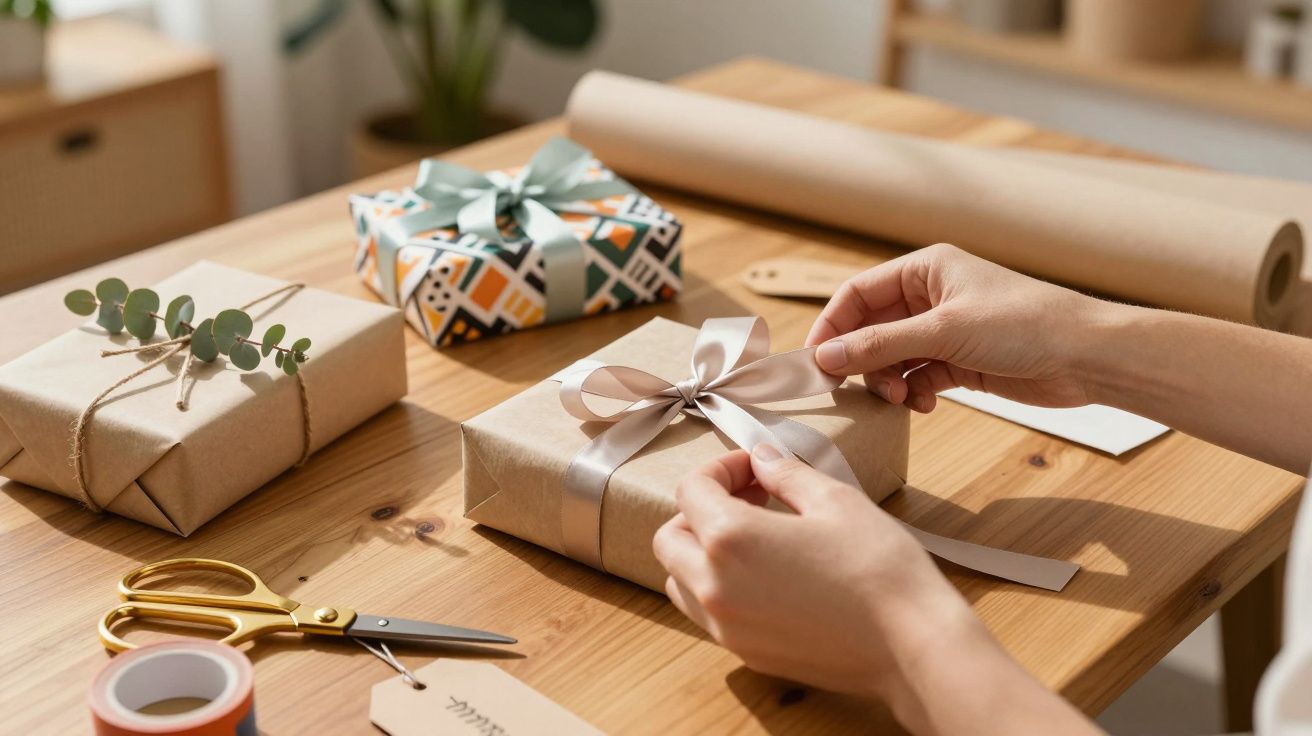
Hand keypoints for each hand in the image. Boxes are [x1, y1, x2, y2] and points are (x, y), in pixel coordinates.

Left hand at [654, 447, 1105, 735]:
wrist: (912, 645)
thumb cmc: (881, 571)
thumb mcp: (835, 500)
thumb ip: (786, 474)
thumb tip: (762, 457)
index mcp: (730, 539)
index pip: (691, 490)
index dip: (721, 468)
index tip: (752, 467)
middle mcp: (715, 586)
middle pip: (670, 537)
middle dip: (700, 509)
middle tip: (748, 496)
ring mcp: (727, 626)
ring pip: (680, 580)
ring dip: (700, 551)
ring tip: (752, 536)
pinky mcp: (746, 653)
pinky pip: (707, 614)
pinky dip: (717, 587)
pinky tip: (764, 574)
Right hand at [806, 244, 1106, 411]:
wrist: (1087, 357)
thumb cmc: (1024, 324)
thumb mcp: (943, 331)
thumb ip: (880, 345)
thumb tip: (826, 355)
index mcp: (925, 269)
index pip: (857, 294)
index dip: (831, 326)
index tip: (814, 361)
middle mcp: (931, 296)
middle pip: (871, 329)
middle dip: (862, 361)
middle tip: (854, 389)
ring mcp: (945, 330)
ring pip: (892, 358)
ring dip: (888, 381)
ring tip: (900, 399)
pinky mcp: (960, 362)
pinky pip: (917, 377)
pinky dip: (913, 393)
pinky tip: (926, 405)